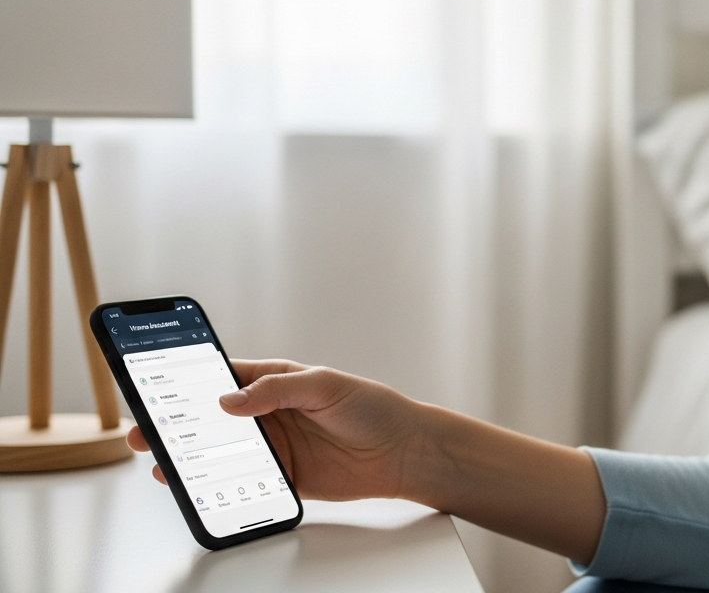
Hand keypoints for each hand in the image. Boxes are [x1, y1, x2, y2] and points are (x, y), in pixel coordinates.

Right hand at [127, 360, 425, 501]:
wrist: (403, 452)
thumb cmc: (372, 406)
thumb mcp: (325, 385)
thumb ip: (277, 390)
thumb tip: (231, 400)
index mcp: (274, 381)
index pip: (221, 378)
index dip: (187, 384)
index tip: (155, 390)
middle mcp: (268, 413)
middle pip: (211, 420)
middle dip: (178, 426)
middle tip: (146, 434)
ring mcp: (274, 446)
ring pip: (220, 453)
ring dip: (193, 460)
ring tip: (166, 466)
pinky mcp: (282, 476)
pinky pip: (244, 482)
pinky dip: (222, 487)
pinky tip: (202, 490)